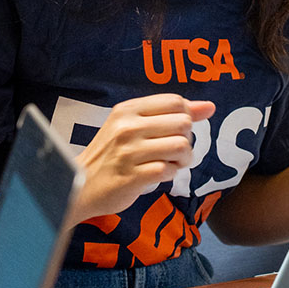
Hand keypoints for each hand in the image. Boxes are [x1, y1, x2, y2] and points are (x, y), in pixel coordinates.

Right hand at [71, 94, 214, 220]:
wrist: (79, 185)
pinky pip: (169, 170)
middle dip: (186, 139)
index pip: (174, 101)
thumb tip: (209, 106)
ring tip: (171, 162)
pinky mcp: (132, 177)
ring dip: (183, 158)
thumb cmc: (111, 154)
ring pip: (181, 146)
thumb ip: (170, 114)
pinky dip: (171, 174)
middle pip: (183, 123)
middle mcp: (127, 127)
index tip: (177, 129)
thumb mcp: (133, 125)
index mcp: (127, 110)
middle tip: (174, 150)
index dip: (185, 116)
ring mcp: (129, 152)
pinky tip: (159, 174)